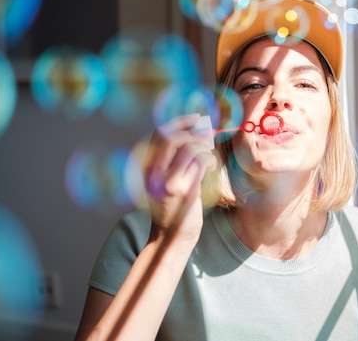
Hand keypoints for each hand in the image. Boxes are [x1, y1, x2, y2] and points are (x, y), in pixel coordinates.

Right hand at [143, 114, 216, 244]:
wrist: (170, 238)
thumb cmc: (172, 208)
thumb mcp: (165, 181)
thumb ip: (175, 159)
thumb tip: (198, 132)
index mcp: (147, 167)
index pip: (159, 134)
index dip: (180, 122)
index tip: (196, 119)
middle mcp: (154, 173)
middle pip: (172, 137)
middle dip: (193, 134)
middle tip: (206, 140)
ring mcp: (168, 182)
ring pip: (189, 148)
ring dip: (204, 148)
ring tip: (208, 158)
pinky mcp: (184, 192)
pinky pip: (199, 163)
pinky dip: (209, 159)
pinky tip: (210, 168)